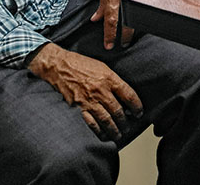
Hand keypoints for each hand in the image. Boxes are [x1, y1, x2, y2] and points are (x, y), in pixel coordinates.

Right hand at [28, 43, 142, 140]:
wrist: (60, 66)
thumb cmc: (83, 64)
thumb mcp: (103, 67)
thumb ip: (114, 80)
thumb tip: (124, 95)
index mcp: (109, 78)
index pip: (128, 94)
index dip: (136, 106)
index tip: (139, 112)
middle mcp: (100, 90)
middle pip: (117, 110)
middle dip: (125, 121)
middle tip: (129, 127)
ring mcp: (89, 100)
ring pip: (105, 119)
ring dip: (114, 129)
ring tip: (119, 135)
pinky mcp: (78, 107)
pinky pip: (91, 123)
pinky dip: (98, 131)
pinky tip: (103, 135)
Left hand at [91, 0, 150, 48]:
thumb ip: (101, 2)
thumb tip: (97, 17)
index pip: (111, 21)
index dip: (110, 36)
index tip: (109, 45)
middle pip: (127, 23)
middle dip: (125, 36)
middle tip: (122, 43)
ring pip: (137, 15)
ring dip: (134, 25)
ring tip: (131, 32)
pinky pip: (144, 3)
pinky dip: (142, 10)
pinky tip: (141, 14)